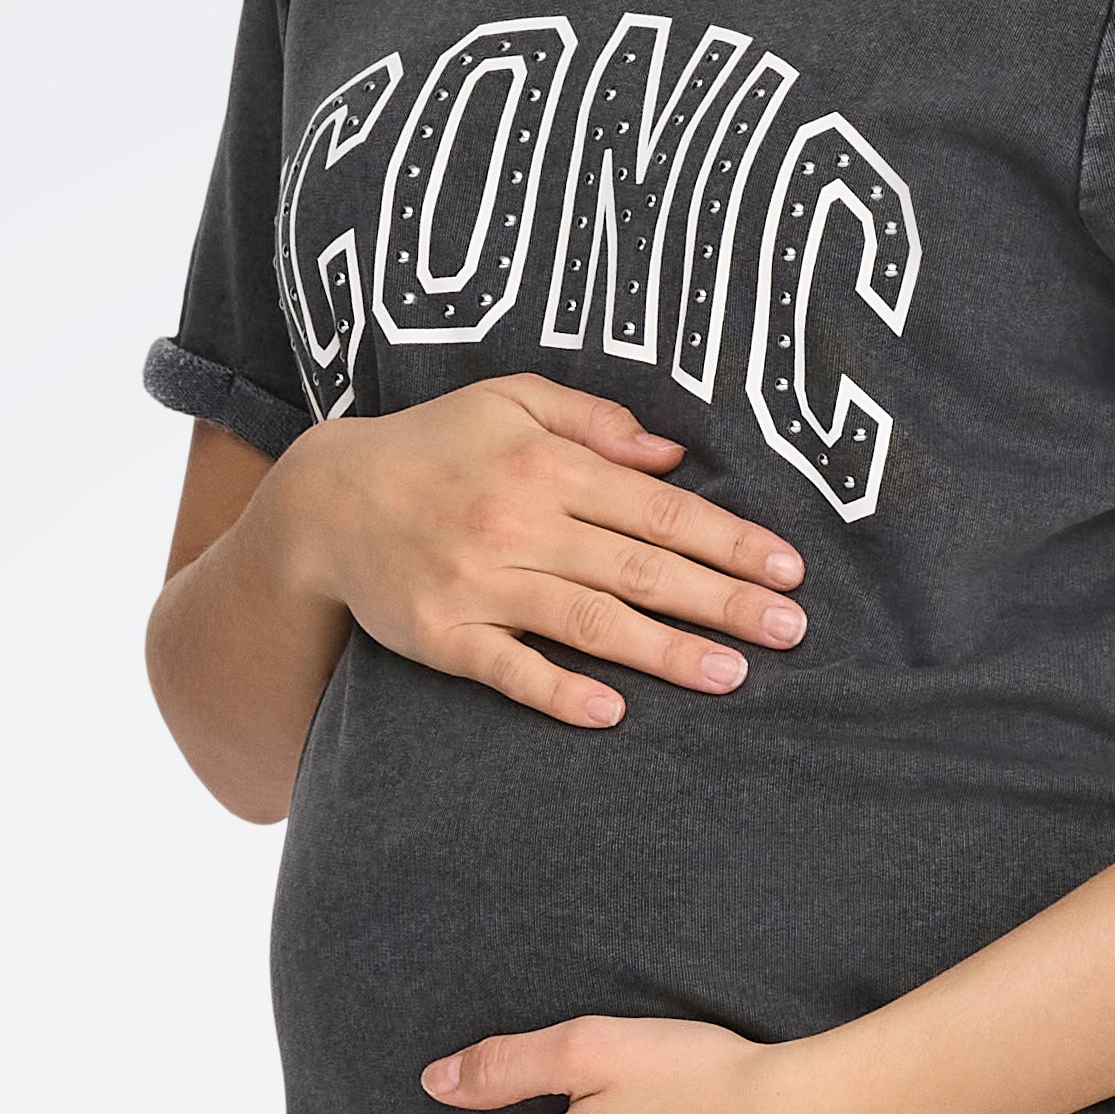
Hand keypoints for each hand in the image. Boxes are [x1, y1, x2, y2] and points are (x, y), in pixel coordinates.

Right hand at [273, 377, 805, 731]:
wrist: (324, 499)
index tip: (788, 571)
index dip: (730, 541)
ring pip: (590, 621)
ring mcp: (480, 584)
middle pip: (641, 569)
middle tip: (790, 631)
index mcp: (548, 463)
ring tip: (731, 676)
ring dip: (665, 651)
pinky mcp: (442, 636)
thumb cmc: (433, 446)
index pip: (660, 510)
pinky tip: (611, 714)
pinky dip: (559, 691)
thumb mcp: (509, 400)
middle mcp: (520, 521)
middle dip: (723, 600)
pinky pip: (509, 669)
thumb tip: (673, 453)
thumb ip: (594, 419)